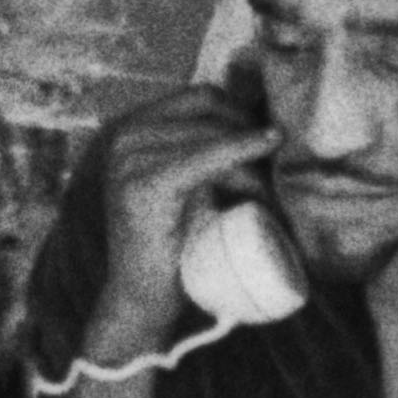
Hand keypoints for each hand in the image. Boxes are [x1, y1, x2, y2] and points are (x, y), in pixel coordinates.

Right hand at [80, 83, 272, 361]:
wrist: (142, 299)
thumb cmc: (174, 245)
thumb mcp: (189, 183)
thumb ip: (207, 150)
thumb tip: (266, 121)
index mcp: (130, 128)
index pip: (200, 98)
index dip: (241, 113)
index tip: (271, 140)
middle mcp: (123, 136)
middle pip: (209, 113)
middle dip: (248, 137)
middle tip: (275, 176)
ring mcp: (128, 158)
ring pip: (212, 135)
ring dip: (248, 161)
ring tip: (267, 196)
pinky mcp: (143, 184)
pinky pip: (205, 155)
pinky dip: (241, 151)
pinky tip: (267, 148)